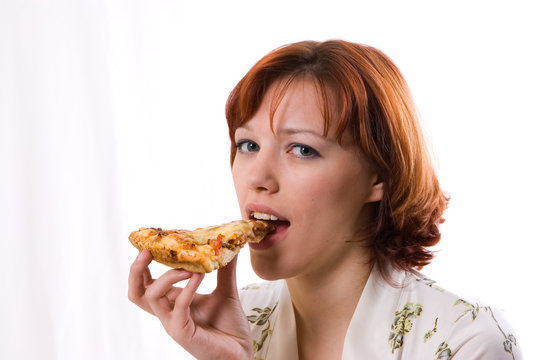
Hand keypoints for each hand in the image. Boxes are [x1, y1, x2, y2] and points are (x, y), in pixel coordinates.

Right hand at [128, 250, 252, 359]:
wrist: (241, 351)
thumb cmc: (229, 325)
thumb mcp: (226, 291)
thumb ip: (224, 269)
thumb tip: (227, 245)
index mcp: (173, 302)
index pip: (146, 283)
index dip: (142, 265)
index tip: (150, 244)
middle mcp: (168, 312)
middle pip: (136, 293)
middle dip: (137, 271)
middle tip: (147, 251)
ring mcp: (172, 323)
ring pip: (151, 297)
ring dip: (168, 276)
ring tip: (188, 266)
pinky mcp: (182, 333)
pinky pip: (177, 308)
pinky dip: (186, 290)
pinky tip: (198, 277)